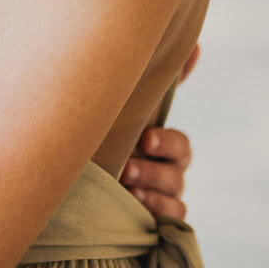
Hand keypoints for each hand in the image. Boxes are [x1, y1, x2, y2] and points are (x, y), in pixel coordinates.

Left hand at [121, 47, 198, 220]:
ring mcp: (161, 199)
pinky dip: (156, 212)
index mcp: (161, 148)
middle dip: (156, 169)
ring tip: (126, 185)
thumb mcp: (127, 111)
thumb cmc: (106, 138)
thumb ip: (160, 83)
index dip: (167, 143)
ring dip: (152, 190)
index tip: (145, 139)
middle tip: (128, 166)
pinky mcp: (153, 222)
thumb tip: (195, 45)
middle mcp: (166, 174)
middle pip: (178, 172)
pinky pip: (170, 220)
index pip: (180, 147)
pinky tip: (134, 206)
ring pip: (175, 197)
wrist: (73, 183)